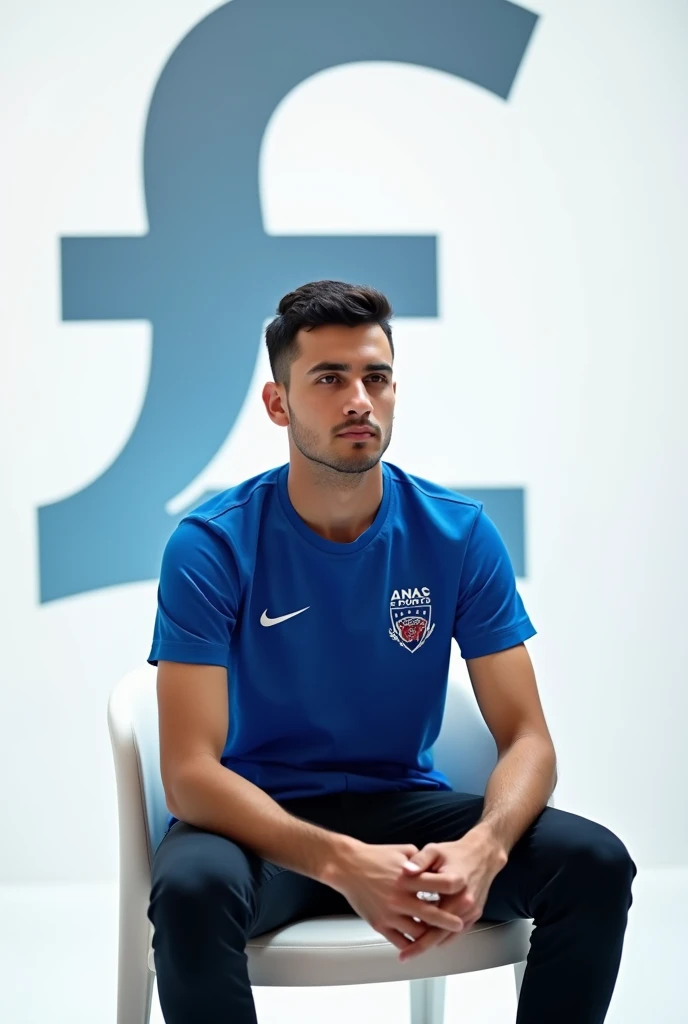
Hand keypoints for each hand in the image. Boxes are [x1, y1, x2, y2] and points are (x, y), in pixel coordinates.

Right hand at [323, 840, 465, 953]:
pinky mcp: (379, 924)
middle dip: (449, 921)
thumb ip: (421, 860)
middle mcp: (400, 897)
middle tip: (459, 924)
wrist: (347, 866)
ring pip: (417, 933)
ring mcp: (390, 913)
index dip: (454, 888)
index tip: (465, 892)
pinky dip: (412, 944)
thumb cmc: (375, 856)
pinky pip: (399, 941)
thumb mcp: (402, 851)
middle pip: (432, 914)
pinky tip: (418, 942)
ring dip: (430, 935)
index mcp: (408, 877)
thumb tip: (437, 866)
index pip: (438, 884)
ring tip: (438, 934)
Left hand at [395, 832, 507, 961]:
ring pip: (449, 935)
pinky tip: (429, 936)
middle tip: (404, 956)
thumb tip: (405, 871)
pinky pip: (458, 931)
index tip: (403, 944)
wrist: (483, 853)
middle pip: (441, 933)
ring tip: (412, 949)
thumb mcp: (434, 850)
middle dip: (421, 946)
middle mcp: (466, 902)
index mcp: (455, 886)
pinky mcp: (475, 913)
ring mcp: (472, 910)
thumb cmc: (456, 853)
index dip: (417, 934)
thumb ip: (419, 861)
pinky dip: (443, 935)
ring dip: (432, 943)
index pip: (434, 918)